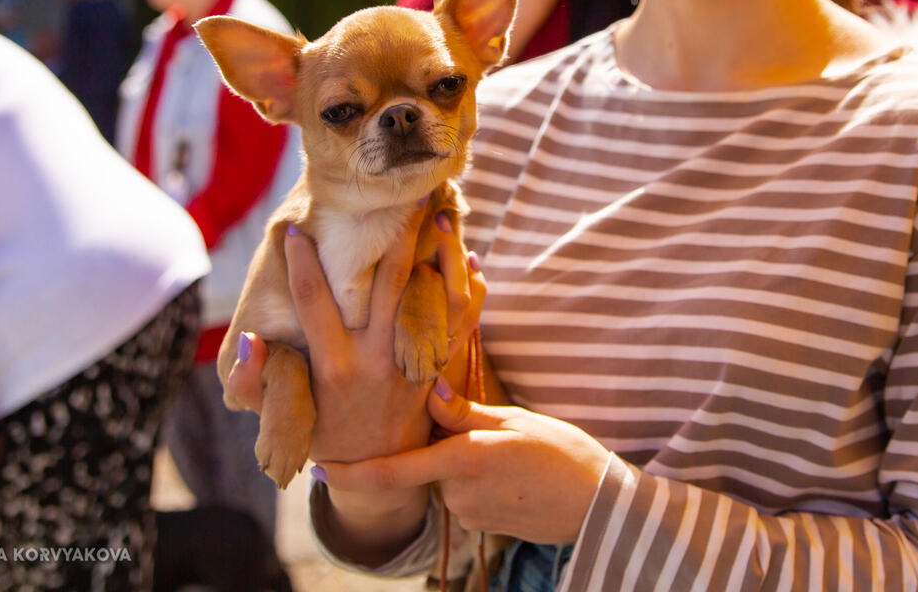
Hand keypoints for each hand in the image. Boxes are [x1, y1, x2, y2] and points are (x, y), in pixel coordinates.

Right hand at [226, 205, 484, 463]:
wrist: (379, 470)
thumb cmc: (323, 430)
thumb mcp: (282, 412)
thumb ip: (255, 379)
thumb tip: (247, 336)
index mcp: (332, 365)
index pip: (314, 299)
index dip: (302, 261)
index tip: (296, 225)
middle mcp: (374, 359)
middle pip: (385, 283)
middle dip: (388, 236)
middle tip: (397, 192)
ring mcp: (410, 362)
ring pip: (427, 296)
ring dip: (433, 253)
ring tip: (438, 211)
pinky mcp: (436, 368)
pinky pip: (458, 323)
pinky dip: (466, 289)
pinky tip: (468, 257)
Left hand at [318, 382, 612, 544]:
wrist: (597, 505)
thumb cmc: (562, 453)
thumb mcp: (514, 421)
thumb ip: (465, 412)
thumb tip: (429, 392)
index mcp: (462, 459)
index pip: (394, 469)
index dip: (353, 470)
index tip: (321, 466)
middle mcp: (458, 491)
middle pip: (428, 460)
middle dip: (443, 443)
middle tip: (489, 429)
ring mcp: (469, 512)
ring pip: (447, 476)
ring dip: (465, 460)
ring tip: (511, 451)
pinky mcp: (482, 525)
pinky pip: (465, 494)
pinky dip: (479, 480)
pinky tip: (513, 473)